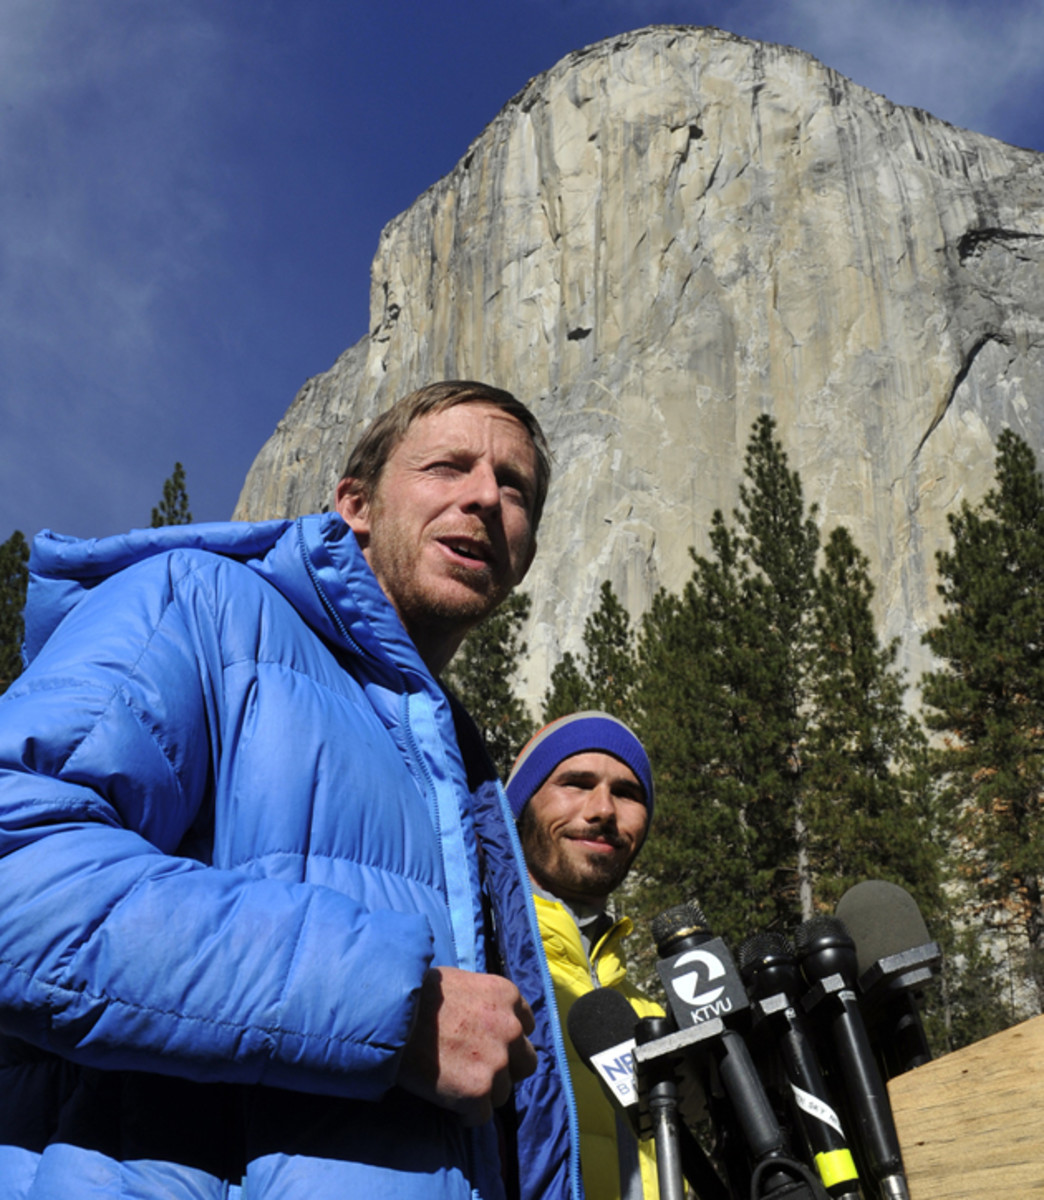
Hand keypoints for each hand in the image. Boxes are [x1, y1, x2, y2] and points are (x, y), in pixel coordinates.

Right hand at [397, 965, 536, 1125]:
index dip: (507, 1040)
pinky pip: (481, 1116)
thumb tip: (484, 1020)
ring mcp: (497, 1061)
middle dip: (505, 1069)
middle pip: (525, 1063)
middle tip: (476, 1070)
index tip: (488, 1045)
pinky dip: (465, 1114)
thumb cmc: (417, 994)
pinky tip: (446, 1101)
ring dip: (482, 1091)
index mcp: (507, 996)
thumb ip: (484, 1003)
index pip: (526, 1027)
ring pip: (502, 1093)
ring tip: (453, 1083)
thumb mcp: (462, 983)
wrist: (390, 1014)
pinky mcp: (478, 1091)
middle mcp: (510, 1029)